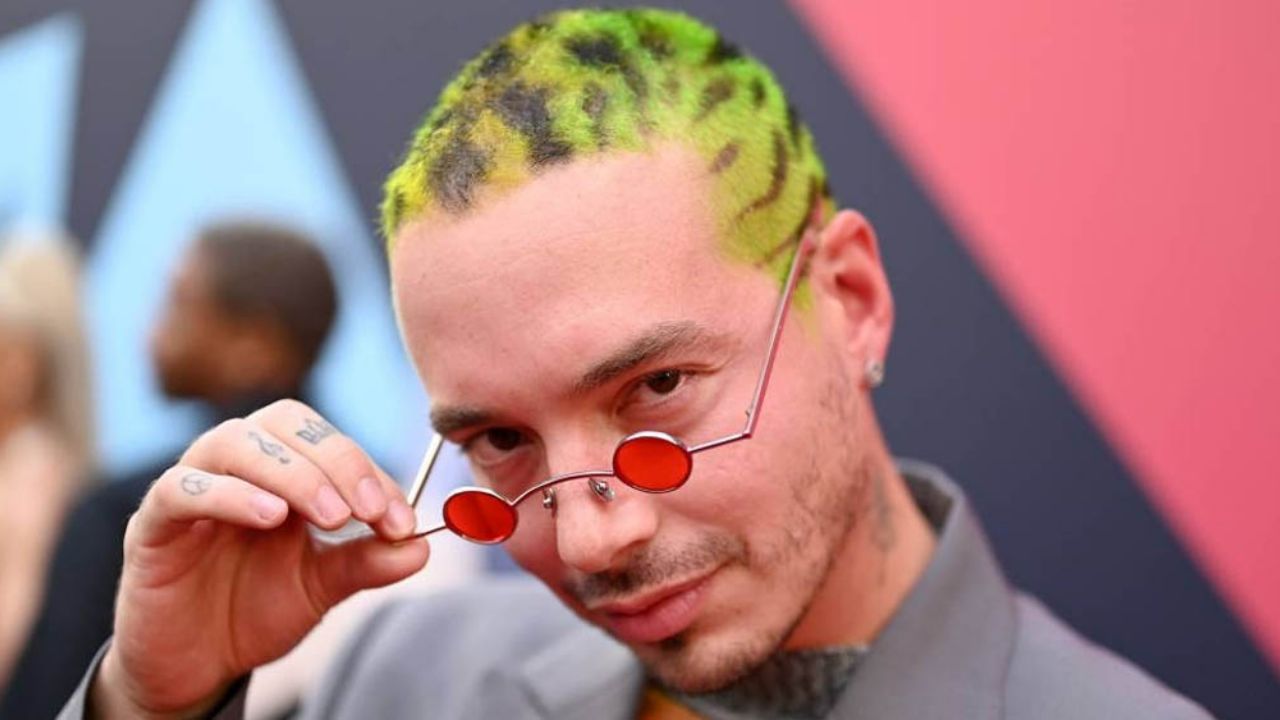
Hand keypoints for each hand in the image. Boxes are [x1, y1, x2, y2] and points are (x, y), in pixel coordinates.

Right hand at [90, 400, 428, 717]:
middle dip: (336, 460)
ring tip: (329, 516)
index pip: (329, 442)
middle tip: (367, 509)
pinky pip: (181, 488)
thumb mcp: (322, 587)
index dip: (369, 472)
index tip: (402, 518)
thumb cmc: (254, 610)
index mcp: (281, 469)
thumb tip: (422, 548)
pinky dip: (228, 495)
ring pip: (234, 443)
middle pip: (285, 423)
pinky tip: (269, 517)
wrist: (195, 665)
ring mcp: (192, 487)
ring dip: (291, 473)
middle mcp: (237, 465)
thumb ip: (366, 562)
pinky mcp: (152, 524)